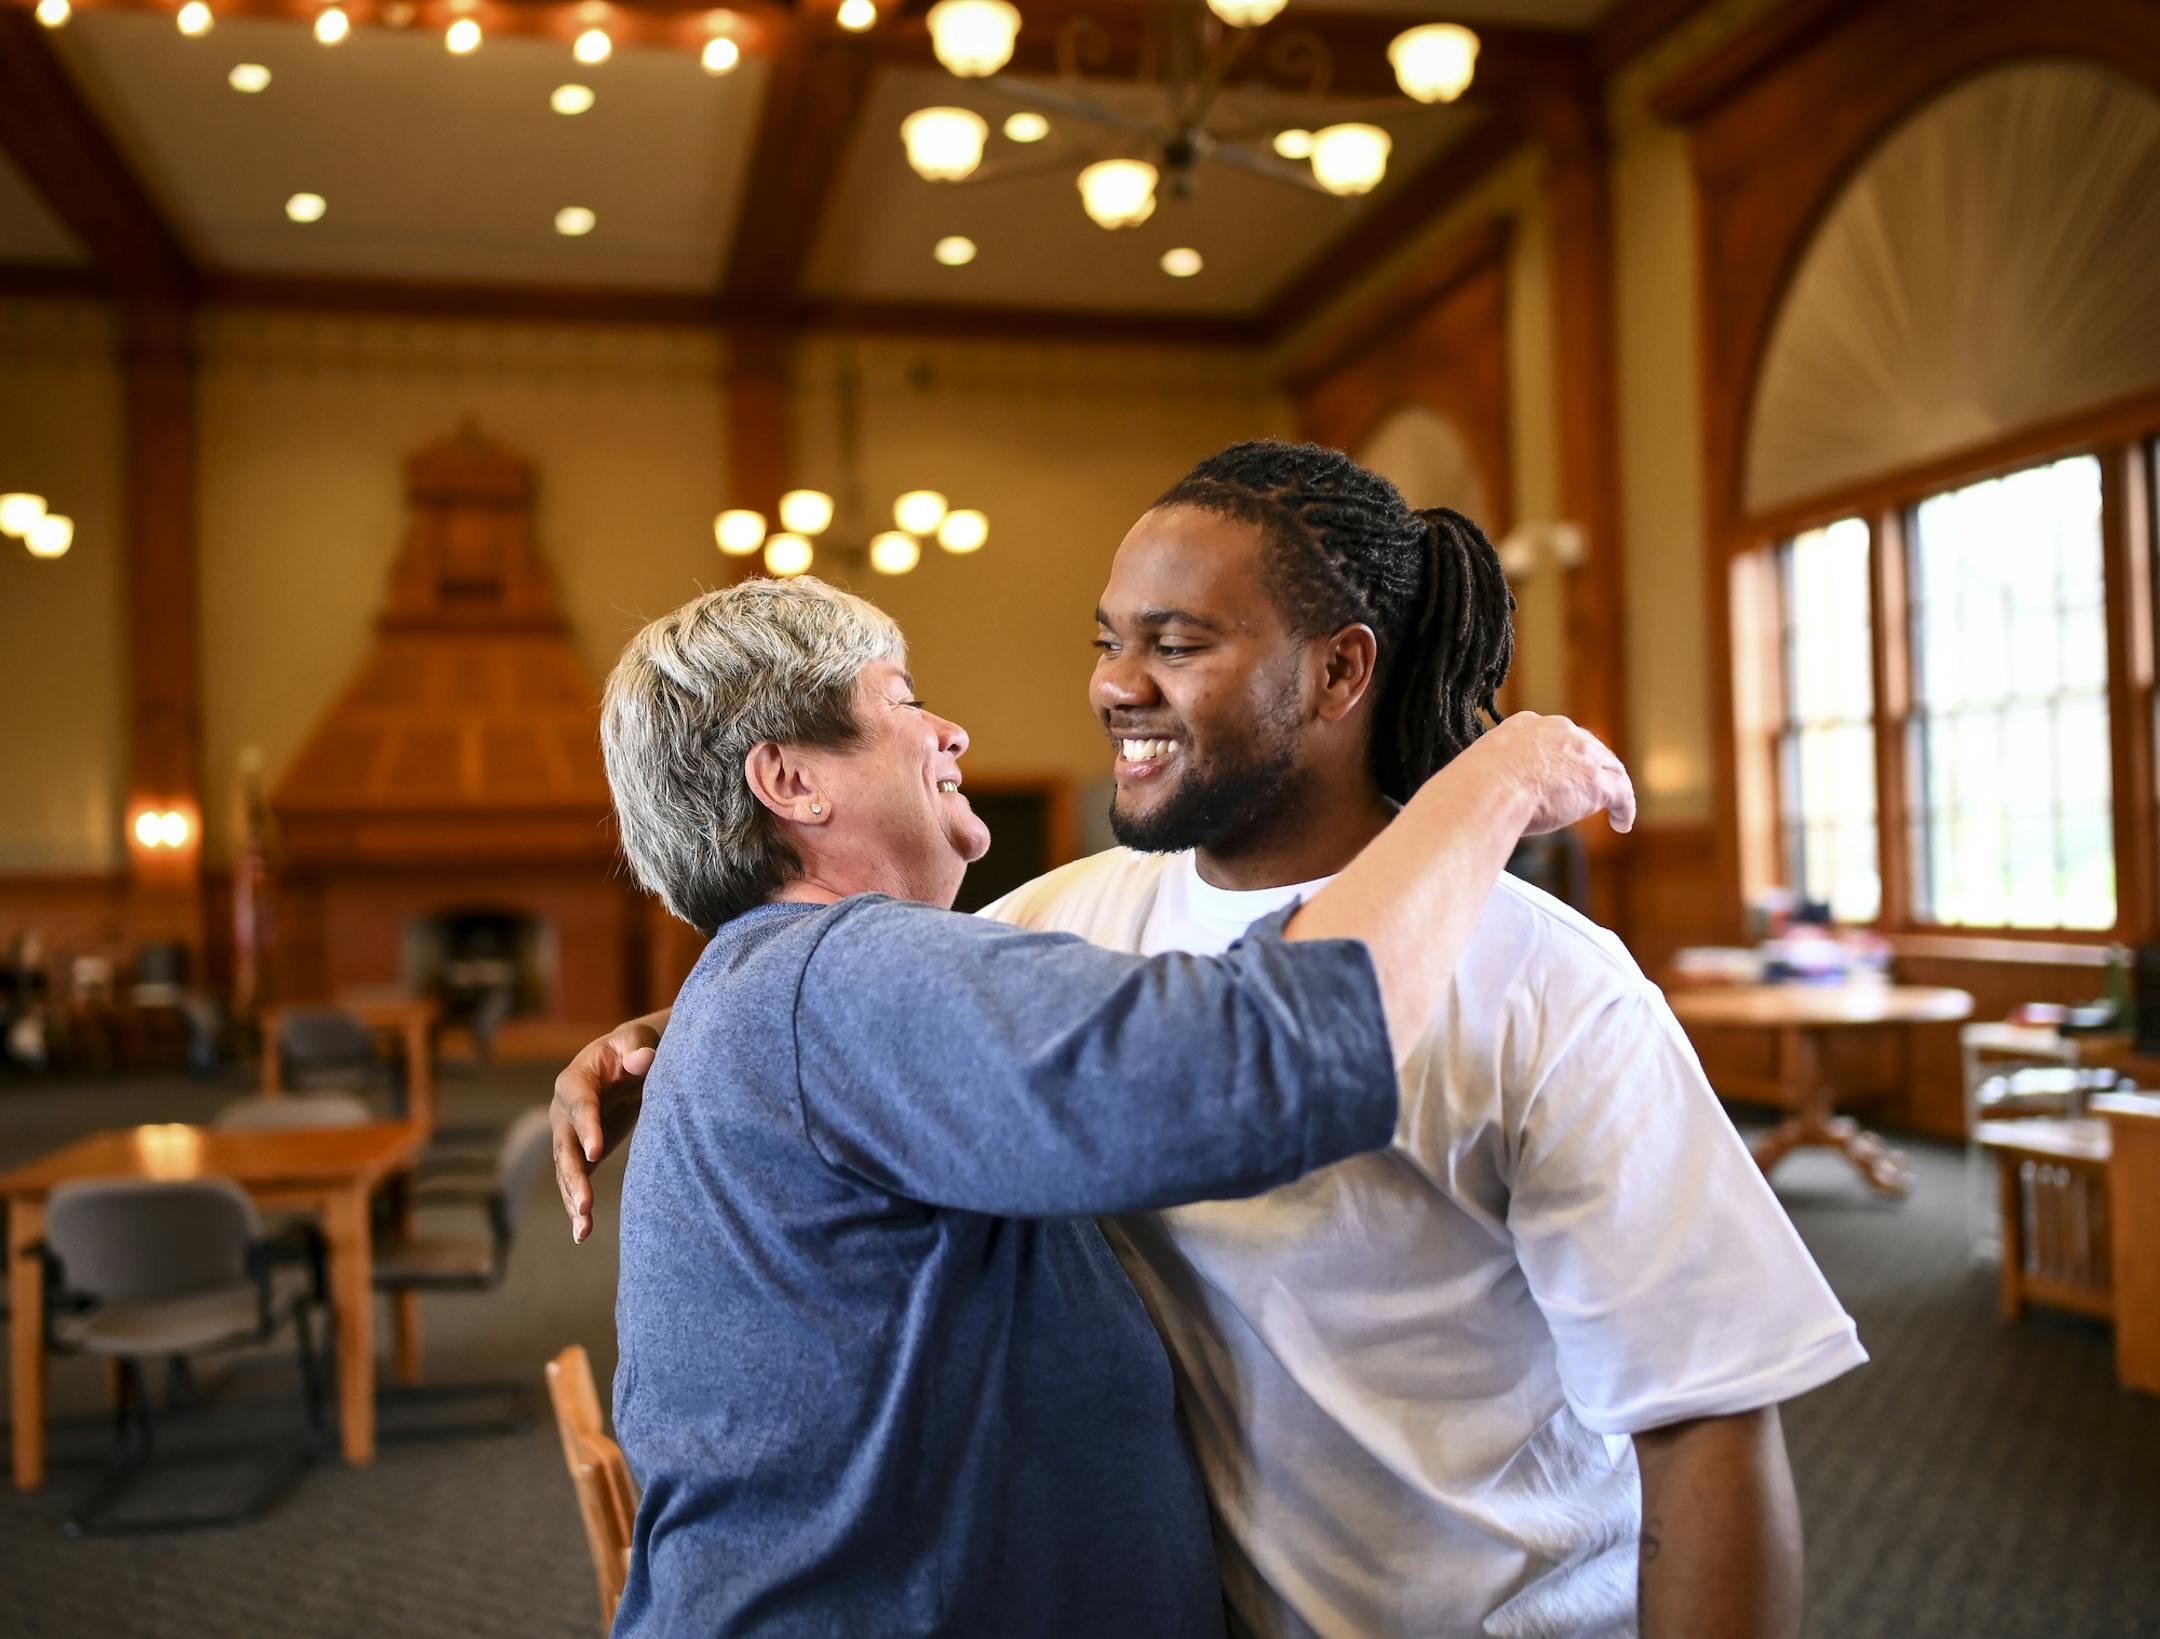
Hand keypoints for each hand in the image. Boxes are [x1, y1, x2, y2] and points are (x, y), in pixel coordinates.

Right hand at [551, 1017, 660, 1243]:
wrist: (627, 1061)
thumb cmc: (633, 1047)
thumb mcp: (637, 1039)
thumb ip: (638, 1048)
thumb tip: (642, 1060)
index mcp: (575, 1081)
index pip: (580, 1105)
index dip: (587, 1127)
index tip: (596, 1151)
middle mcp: (563, 1112)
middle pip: (565, 1146)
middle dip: (574, 1176)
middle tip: (585, 1204)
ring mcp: (569, 1136)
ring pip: (567, 1171)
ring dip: (574, 1199)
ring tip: (583, 1228)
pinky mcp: (582, 1155)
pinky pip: (576, 1182)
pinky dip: (578, 1207)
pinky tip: (583, 1233)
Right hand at [1468, 712, 1636, 836]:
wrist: (1489, 792)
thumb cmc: (1474, 790)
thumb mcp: (1481, 771)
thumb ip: (1493, 776)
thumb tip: (1481, 796)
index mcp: (1527, 725)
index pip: (1555, 738)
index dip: (1562, 758)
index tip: (1560, 775)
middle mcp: (1559, 731)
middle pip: (1588, 749)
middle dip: (1591, 769)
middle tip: (1589, 793)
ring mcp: (1582, 754)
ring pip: (1610, 768)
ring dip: (1614, 788)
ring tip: (1615, 810)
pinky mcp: (1597, 780)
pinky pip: (1621, 793)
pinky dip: (1624, 809)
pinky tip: (1621, 824)